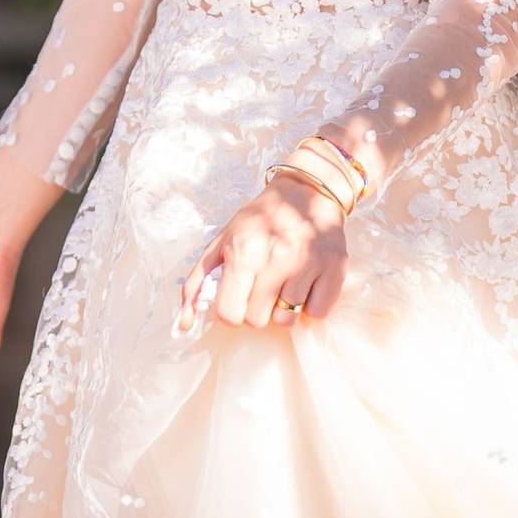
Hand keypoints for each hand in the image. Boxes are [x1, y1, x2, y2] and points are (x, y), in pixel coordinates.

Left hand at [176, 176, 346, 338]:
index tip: (238, 298)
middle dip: (257, 309)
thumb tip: (183, 324)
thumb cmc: (259, 222)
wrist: (306, 193)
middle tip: (263, 287)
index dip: (231, 312)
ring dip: (284, 309)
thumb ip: (197, 284)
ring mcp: (308, 263)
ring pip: (287, 320)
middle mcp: (277, 257)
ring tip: (285, 283)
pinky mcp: (335, 268)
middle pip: (258, 320)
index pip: (230, 314)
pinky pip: (317, 313)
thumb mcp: (220, 244)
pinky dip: (310, 306)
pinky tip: (306, 283)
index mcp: (244, 251)